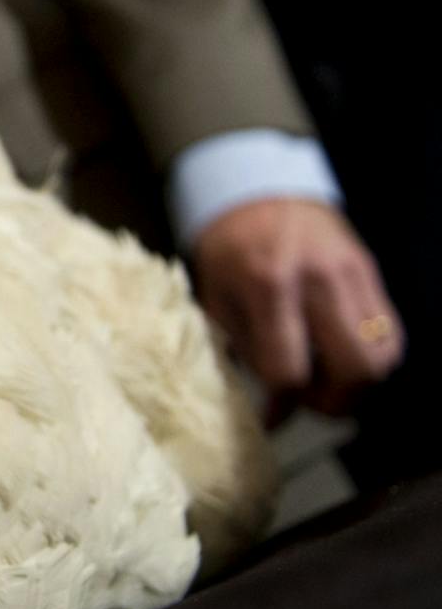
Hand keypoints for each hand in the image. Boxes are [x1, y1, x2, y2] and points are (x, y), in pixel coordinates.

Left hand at [191, 195, 402, 419]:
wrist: (258, 192)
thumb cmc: (228, 249)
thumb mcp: (215, 296)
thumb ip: (242, 348)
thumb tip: (270, 404)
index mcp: (267, 285)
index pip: (289, 368)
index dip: (283, 404)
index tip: (274, 416)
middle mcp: (318, 280)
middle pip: (353, 368)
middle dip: (334, 403)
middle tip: (311, 403)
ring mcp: (352, 274)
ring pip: (382, 356)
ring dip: (360, 385)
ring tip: (329, 382)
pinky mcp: (372, 272)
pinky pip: (391, 333)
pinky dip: (374, 358)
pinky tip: (344, 357)